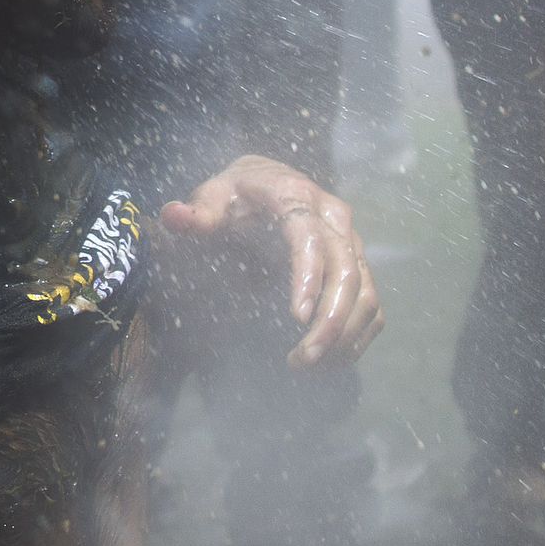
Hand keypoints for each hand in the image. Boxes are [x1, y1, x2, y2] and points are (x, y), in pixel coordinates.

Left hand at [162, 156, 381, 366]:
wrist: (269, 181)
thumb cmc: (236, 194)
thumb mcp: (213, 195)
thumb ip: (196, 212)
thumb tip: (173, 216)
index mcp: (296, 197)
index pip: (309, 238)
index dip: (308, 278)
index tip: (297, 318)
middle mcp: (334, 218)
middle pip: (347, 272)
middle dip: (330, 322)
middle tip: (303, 360)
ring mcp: (351, 242)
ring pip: (366, 293)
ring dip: (343, 335)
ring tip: (309, 364)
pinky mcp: (359, 263)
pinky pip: (372, 304)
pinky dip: (356, 336)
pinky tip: (329, 359)